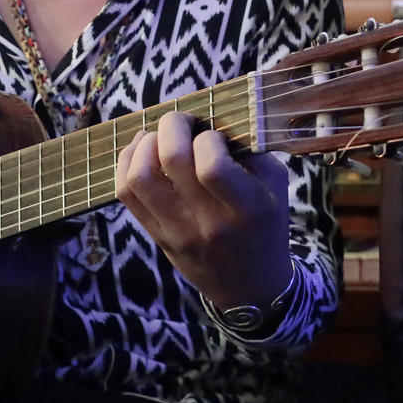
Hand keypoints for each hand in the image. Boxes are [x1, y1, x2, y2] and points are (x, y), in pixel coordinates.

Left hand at [113, 111, 293, 315]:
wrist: (250, 285)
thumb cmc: (265, 224)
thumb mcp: (276, 186)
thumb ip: (252, 150)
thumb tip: (215, 117)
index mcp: (246, 208)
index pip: (212, 166)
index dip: (207, 138)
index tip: (213, 137)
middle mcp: (208, 222)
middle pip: (172, 161)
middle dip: (172, 126)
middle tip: (181, 121)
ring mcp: (178, 232)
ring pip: (140, 177)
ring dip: (144, 145)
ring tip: (158, 136)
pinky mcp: (157, 236)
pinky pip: (126, 194)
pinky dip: (127, 163)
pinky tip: (142, 151)